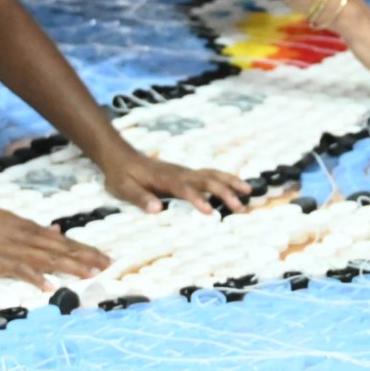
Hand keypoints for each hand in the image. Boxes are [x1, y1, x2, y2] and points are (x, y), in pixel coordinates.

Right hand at [0, 201, 107, 288]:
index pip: (64, 240)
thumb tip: (57, 230)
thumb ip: (34, 227)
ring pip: (46, 259)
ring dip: (69, 267)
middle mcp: (25, 237)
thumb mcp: (10, 219)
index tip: (104, 257)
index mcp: (29, 227)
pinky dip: (35, 278)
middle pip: (60, 249)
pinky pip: (20, 271)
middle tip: (107, 266)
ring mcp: (12, 250)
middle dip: (85, 258)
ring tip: (89, 275)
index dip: (85, 249)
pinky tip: (49, 286)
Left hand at [100, 150, 249, 215]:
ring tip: (249, 192)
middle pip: (206, 180)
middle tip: (240, 207)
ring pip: (212, 174)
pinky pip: (210, 175)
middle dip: (224, 192)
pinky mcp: (187, 174)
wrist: (120, 157)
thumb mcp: (123, 189)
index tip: (210, 213)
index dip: (198, 200)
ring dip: (230, 182)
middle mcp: (179, 173)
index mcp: (165, 179)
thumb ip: (140, 198)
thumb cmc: (121, 176)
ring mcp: (184, 172)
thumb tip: (157, 210)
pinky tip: (238, 185)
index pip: (185, 189)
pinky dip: (226, 179)